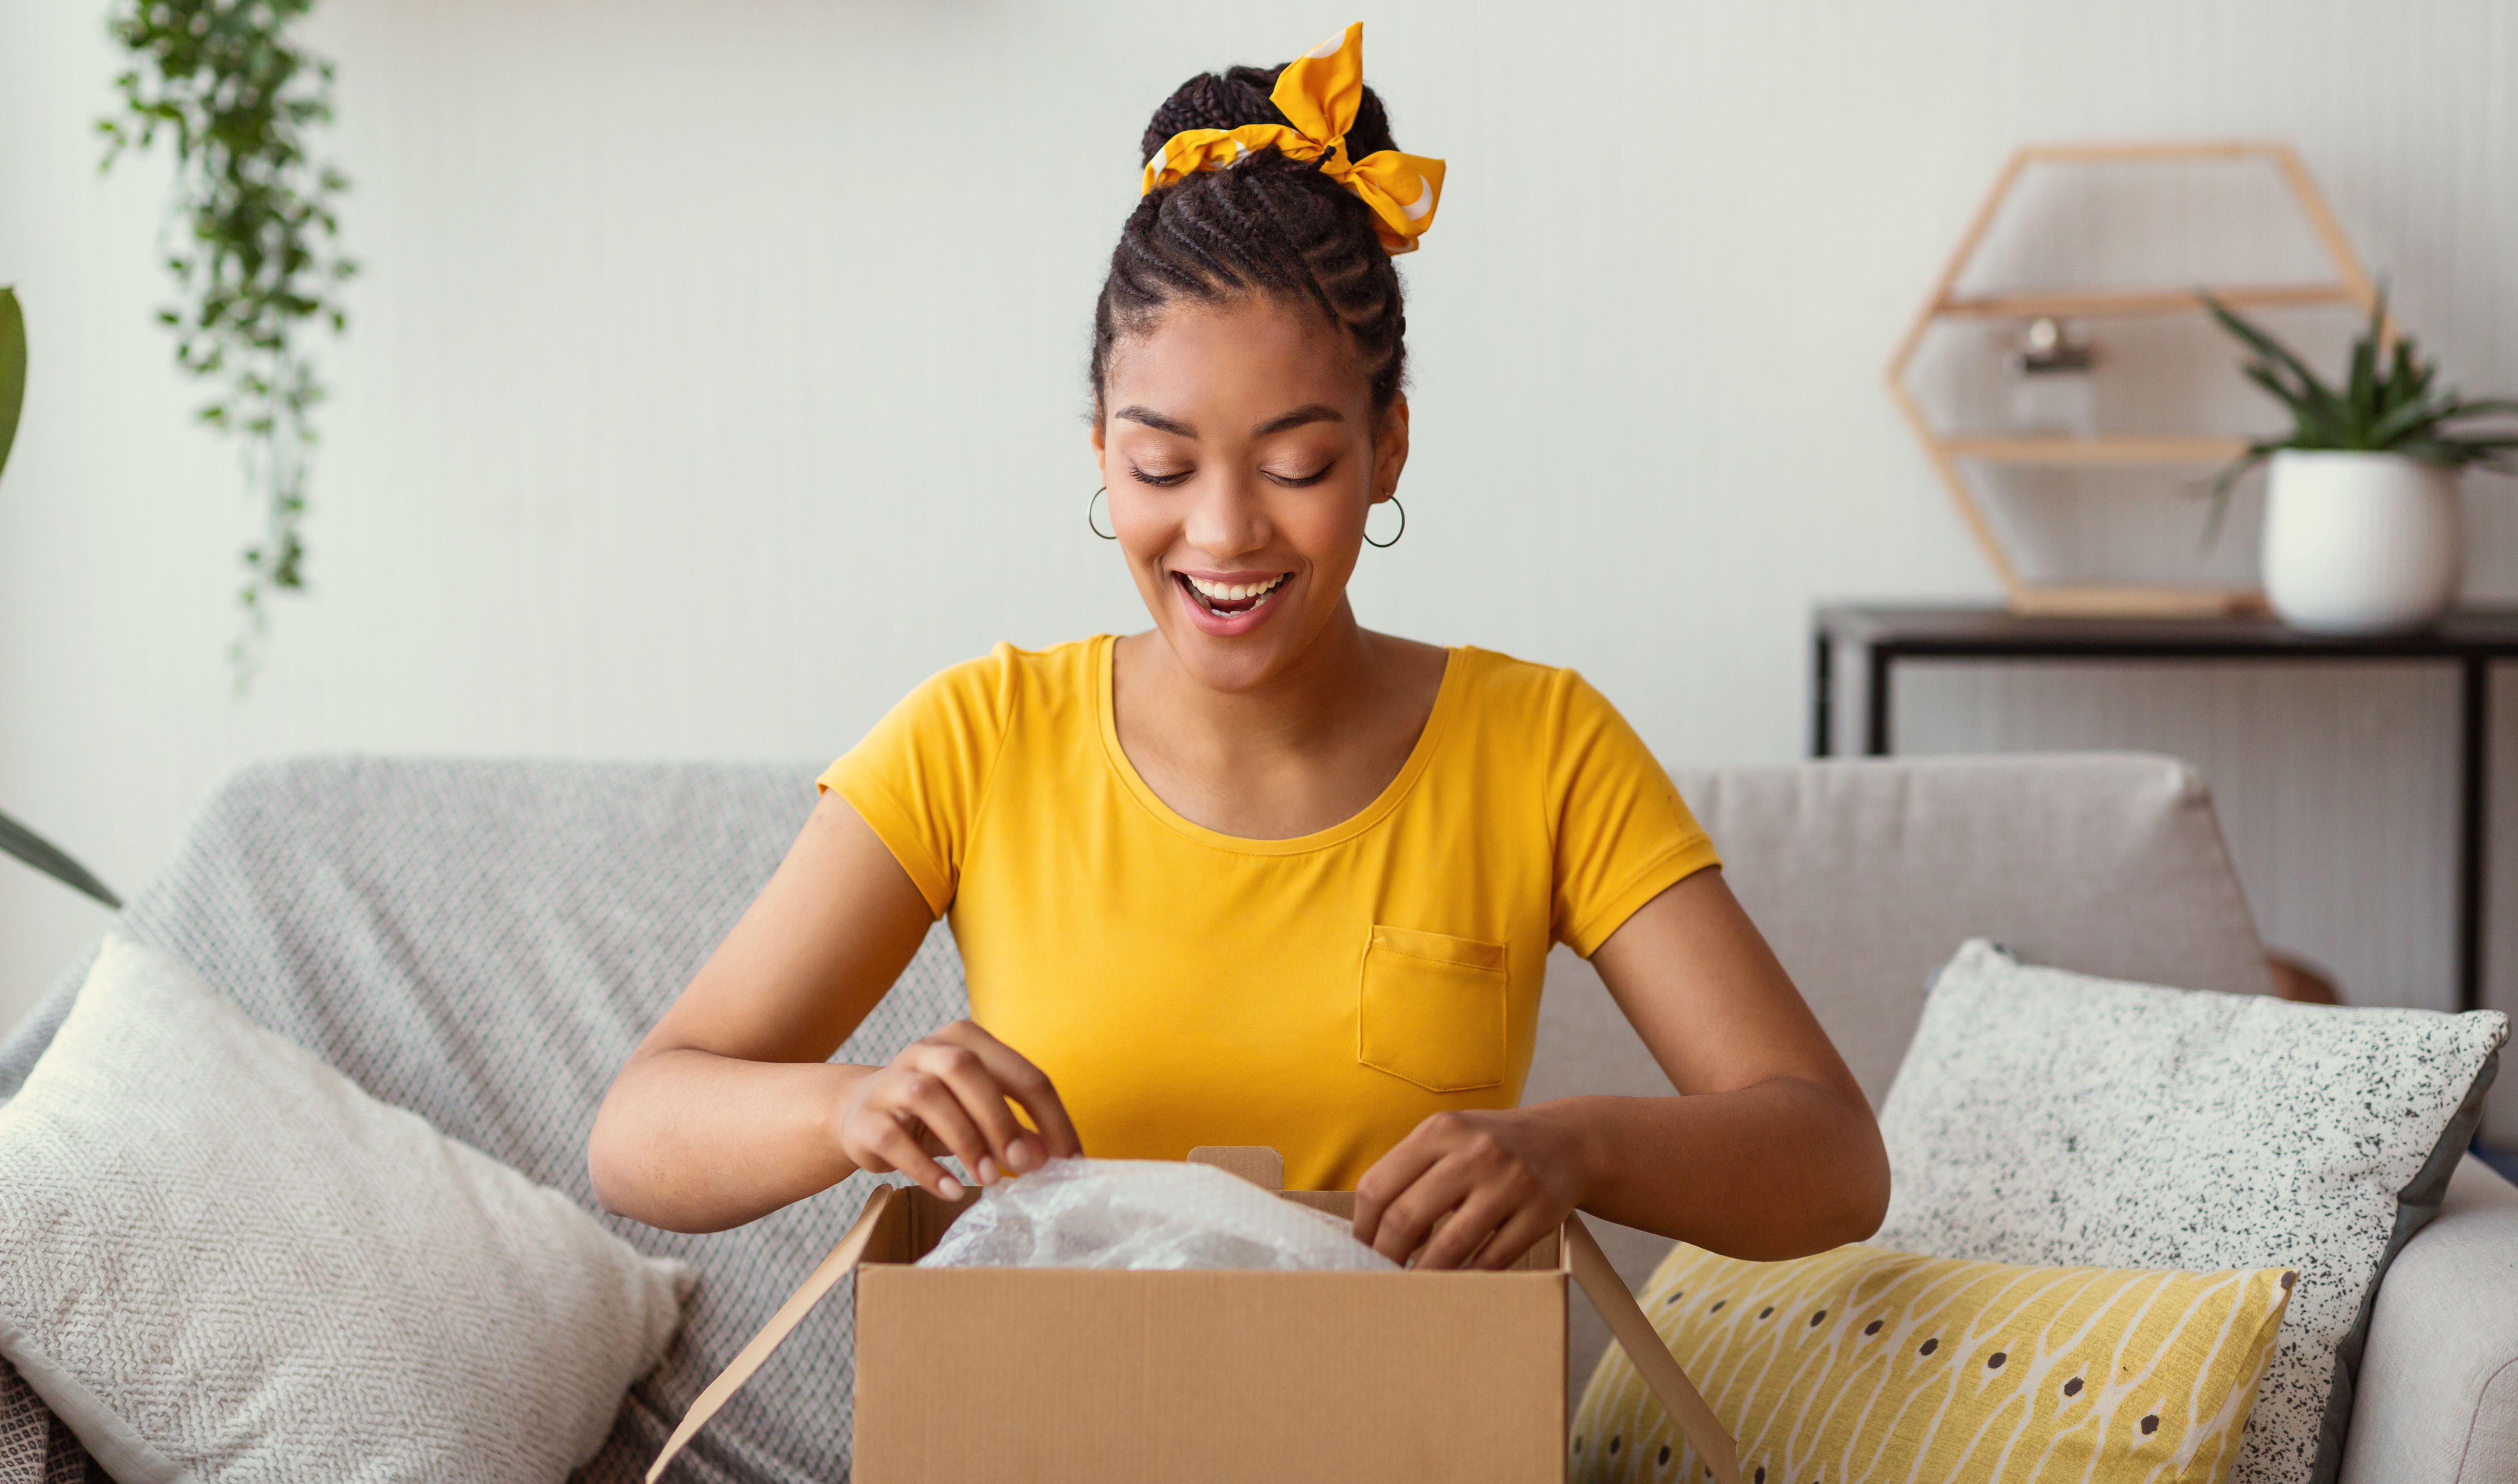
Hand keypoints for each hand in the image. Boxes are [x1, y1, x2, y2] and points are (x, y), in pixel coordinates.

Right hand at [833, 1021, 1082, 1200]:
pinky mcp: (866, 1117)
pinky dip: (927, 1169)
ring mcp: (891, 1080)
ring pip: (929, 1096)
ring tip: (988, 1179)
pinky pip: (895, 1140)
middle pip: (967, 1069)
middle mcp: (927, 1050)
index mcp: (965, 1040)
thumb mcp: (980, 1113)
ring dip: (965, 1141)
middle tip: (1023, 1164)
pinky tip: (951, 1190)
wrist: (860, 1113)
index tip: (1069, 1159)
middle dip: (1000, 1119)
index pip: (1020, 1072)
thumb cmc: (937, 1113)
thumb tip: (1049, 1157)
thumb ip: (1015, 1129)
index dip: (1050, 1116)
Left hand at [1351, 1107, 1590, 1269]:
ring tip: (1412, 1288)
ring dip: (1424, 1276)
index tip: (1360, 1251)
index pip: (1378, 1186)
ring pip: (1450, 1245)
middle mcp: (1474, 1151)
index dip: (1362, 1228)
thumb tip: (1371, 1234)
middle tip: (1380, 1278)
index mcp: (1440, 1130)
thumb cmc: (1491, 1148)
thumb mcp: (1449, 1139)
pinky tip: (1456, 1282)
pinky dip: (1469, 1277)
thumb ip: (1410, 1173)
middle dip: (1385, 1258)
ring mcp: (1510, 1181)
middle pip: (1406, 1218)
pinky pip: (1493, 1259)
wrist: (1567, 1141)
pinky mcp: (1540, 1211)